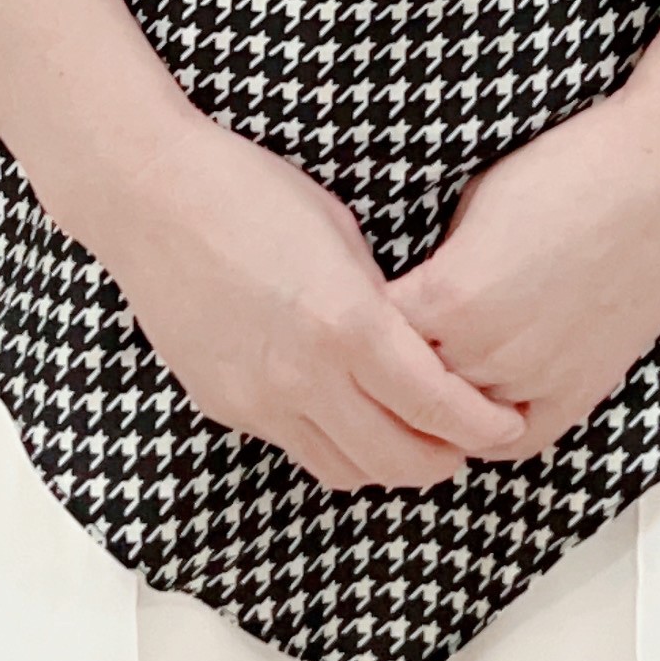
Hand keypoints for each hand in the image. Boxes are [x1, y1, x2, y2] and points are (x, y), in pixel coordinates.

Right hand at [89, 104, 529, 493]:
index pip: (437, 406)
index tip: (507, 424)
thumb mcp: (340, 231)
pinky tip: (346, 415)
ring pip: (346, 471)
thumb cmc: (249, 189)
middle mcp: (307, 377)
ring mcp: (261, 400)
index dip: (481, 425)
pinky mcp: (226, 406)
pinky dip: (333, 445)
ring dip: (388, 464)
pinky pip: (295, 447)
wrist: (152, 197)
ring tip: (413, 439)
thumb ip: (379, 300)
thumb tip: (411, 341)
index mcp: (348, 324)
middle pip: (398, 461)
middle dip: (445, 459)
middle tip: (469, 443)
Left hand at [382, 84, 659, 462]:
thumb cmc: (567, 174)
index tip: (350, 315)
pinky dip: (488, 427)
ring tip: (420, 381)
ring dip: (439, 401)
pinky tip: (473, 409)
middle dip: (392, 368)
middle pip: (409, 387)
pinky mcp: (577, 395)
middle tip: (377, 355)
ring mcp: (536, 381)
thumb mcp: (473, 202)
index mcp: (451, 297)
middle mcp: (487, 351)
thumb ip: (437, 263)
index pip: (372, 337)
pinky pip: (513, 438)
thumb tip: (411, 292)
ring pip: (458, 421)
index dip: (359, 324)